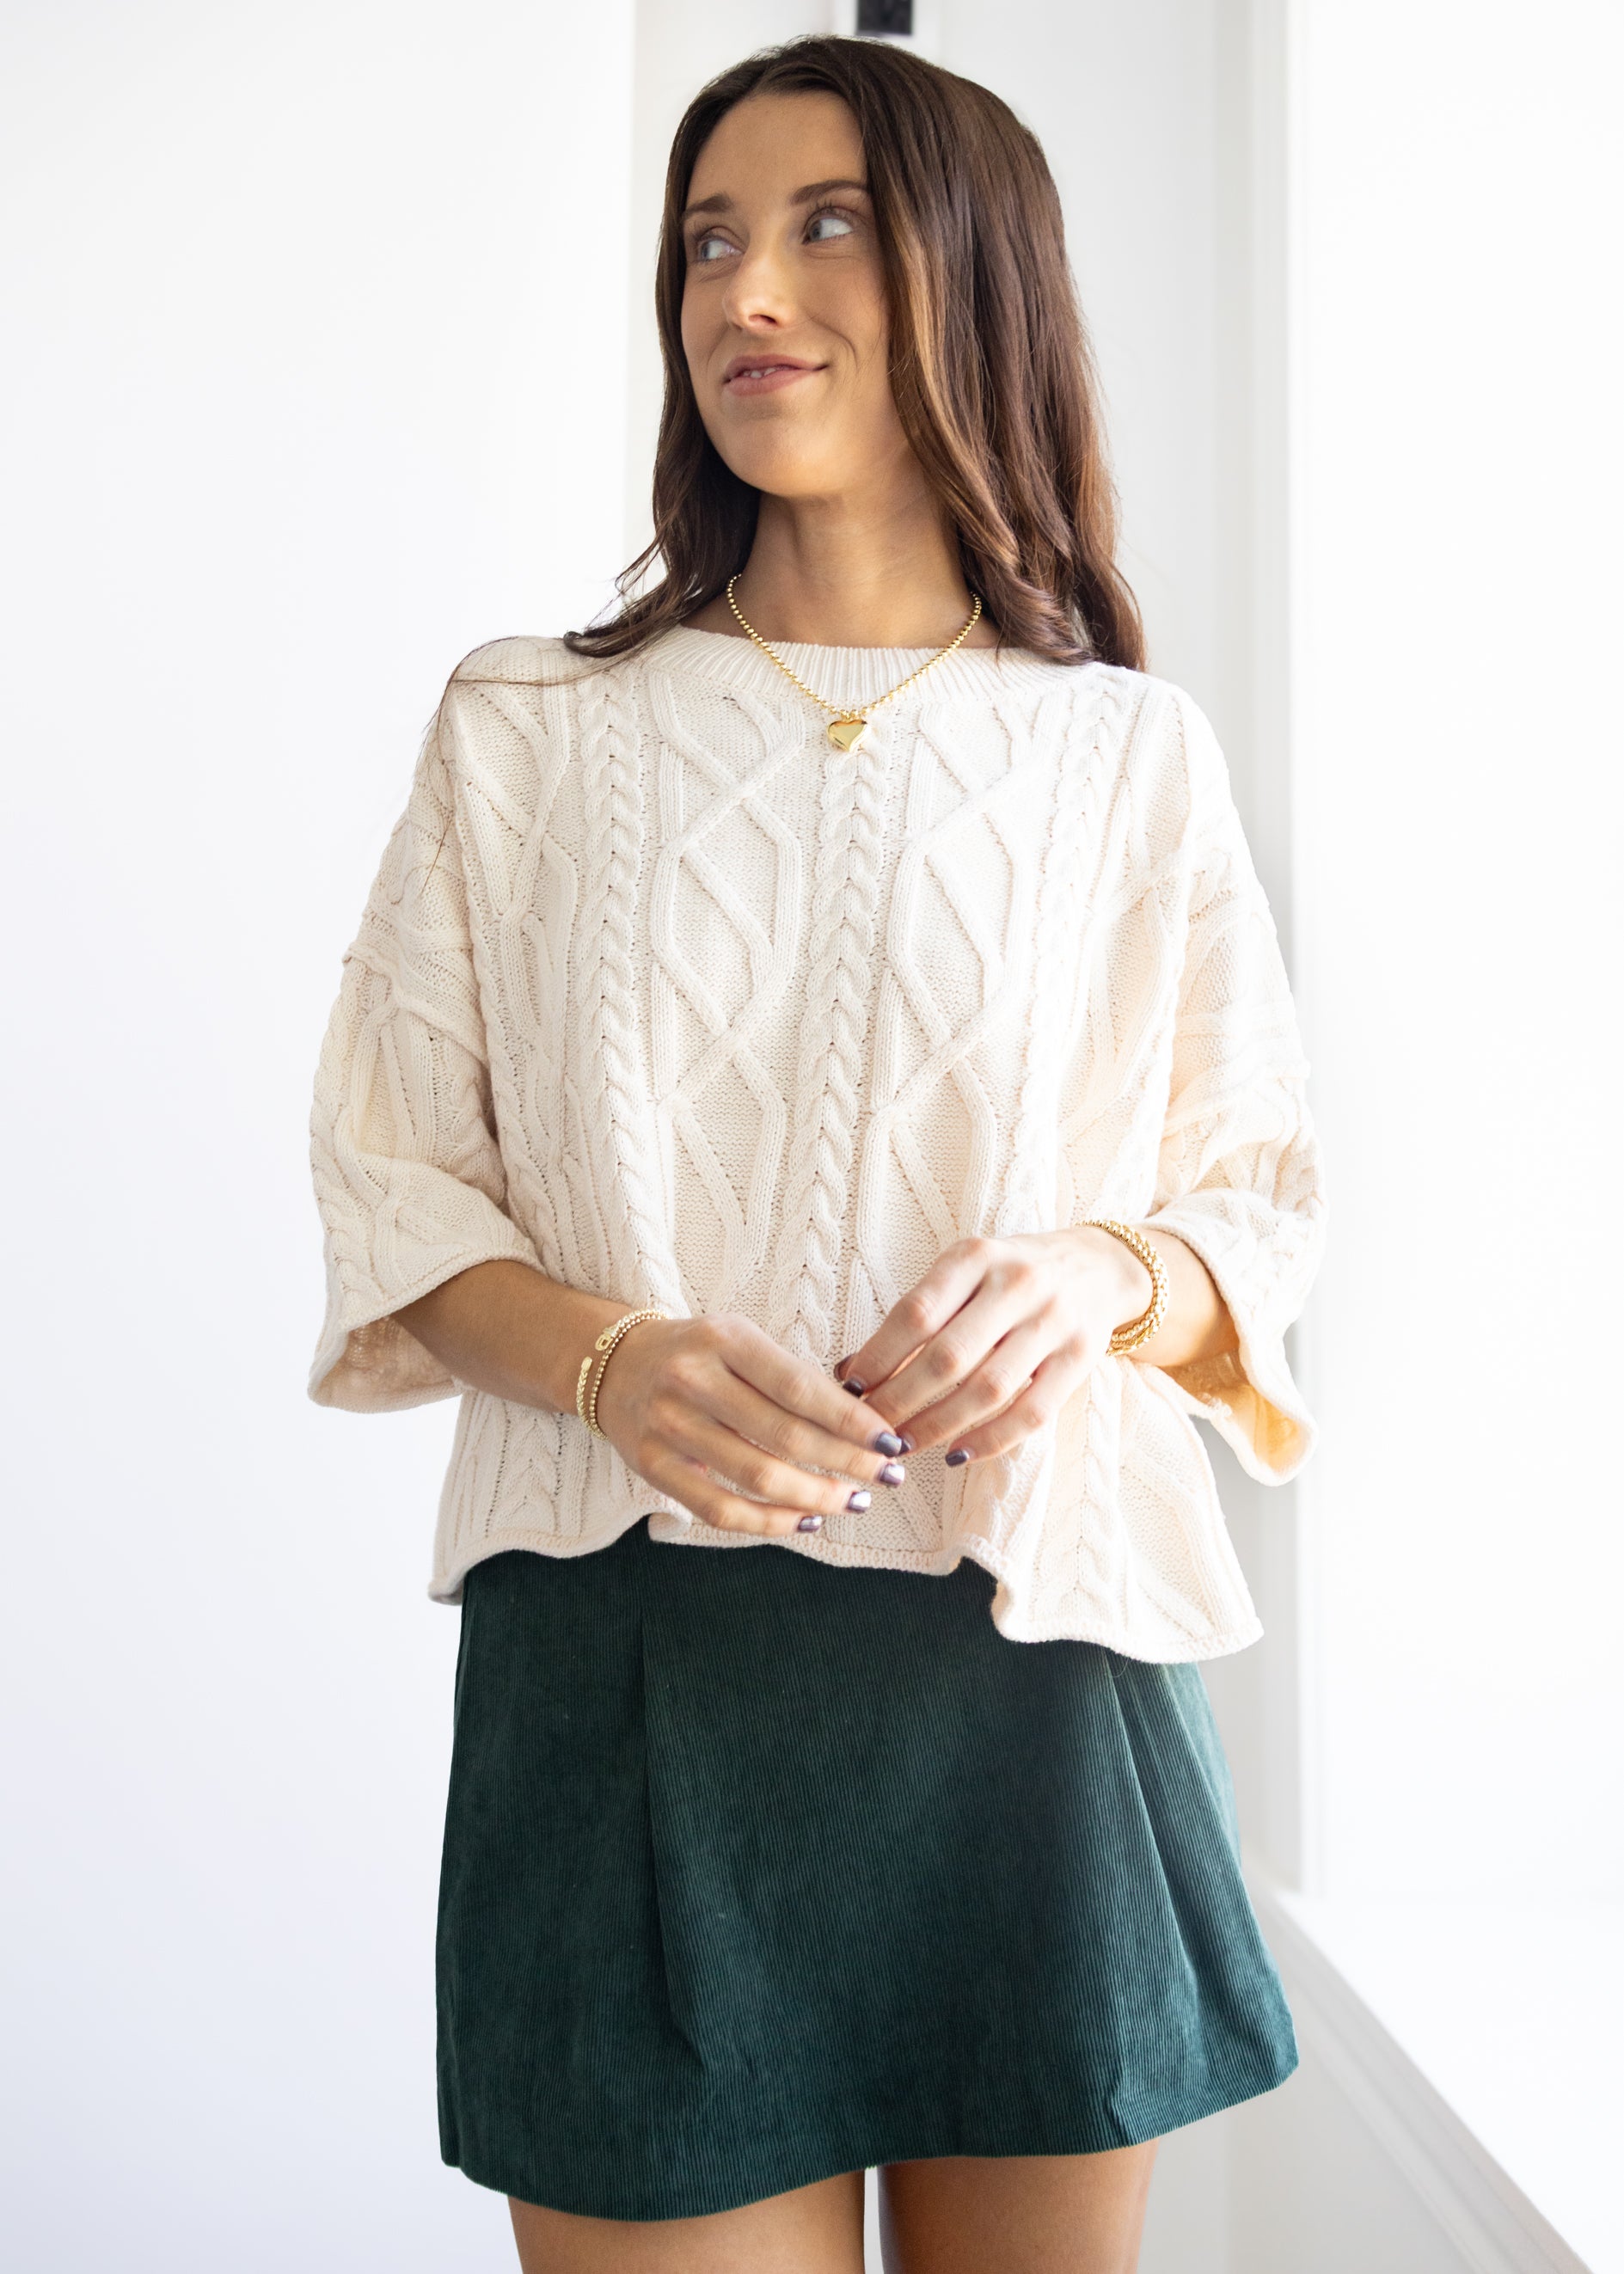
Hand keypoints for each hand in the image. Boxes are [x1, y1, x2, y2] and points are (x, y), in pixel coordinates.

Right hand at [592, 1311, 910, 1536]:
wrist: (613, 1364)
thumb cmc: (697, 1353)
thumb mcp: (740, 1340)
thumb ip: (792, 1376)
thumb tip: (862, 1422)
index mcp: (725, 1339)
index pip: (800, 1388)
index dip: (851, 1420)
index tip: (891, 1440)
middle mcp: (693, 1379)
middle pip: (784, 1435)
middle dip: (846, 1461)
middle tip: (887, 1475)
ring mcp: (668, 1426)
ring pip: (756, 1476)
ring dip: (816, 1496)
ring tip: (855, 1501)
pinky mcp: (652, 1466)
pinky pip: (719, 1508)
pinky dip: (769, 1521)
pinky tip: (806, 1520)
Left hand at [834, 1229, 1154, 1465]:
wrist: (1097, 1266)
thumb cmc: (1010, 1274)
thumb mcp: (965, 1271)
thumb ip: (917, 1314)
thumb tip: (851, 1372)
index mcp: (976, 1256)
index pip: (916, 1313)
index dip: (878, 1357)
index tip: (849, 1389)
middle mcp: (1017, 1284)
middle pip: (948, 1357)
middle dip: (900, 1401)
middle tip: (870, 1429)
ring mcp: (1053, 1321)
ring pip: (988, 1389)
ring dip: (938, 1426)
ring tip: (903, 1445)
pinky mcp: (1081, 1358)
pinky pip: (1032, 1412)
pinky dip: (990, 1440)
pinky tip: (956, 1454)